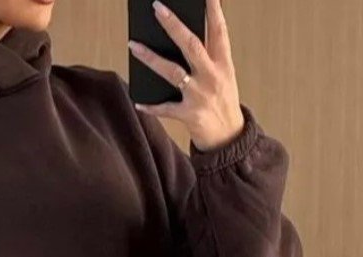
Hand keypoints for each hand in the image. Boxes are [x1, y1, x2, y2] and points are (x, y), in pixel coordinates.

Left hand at [128, 0, 244, 151]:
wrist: (229, 138)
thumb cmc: (222, 102)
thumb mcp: (224, 75)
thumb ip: (210, 56)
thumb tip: (185, 34)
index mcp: (223, 64)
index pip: (219, 31)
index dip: (213, 10)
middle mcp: (211, 76)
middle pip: (191, 44)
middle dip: (173, 24)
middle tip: (157, 8)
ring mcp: (199, 95)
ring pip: (172, 72)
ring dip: (150, 58)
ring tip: (133, 45)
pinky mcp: (189, 115)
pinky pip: (165, 108)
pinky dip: (151, 106)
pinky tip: (138, 102)